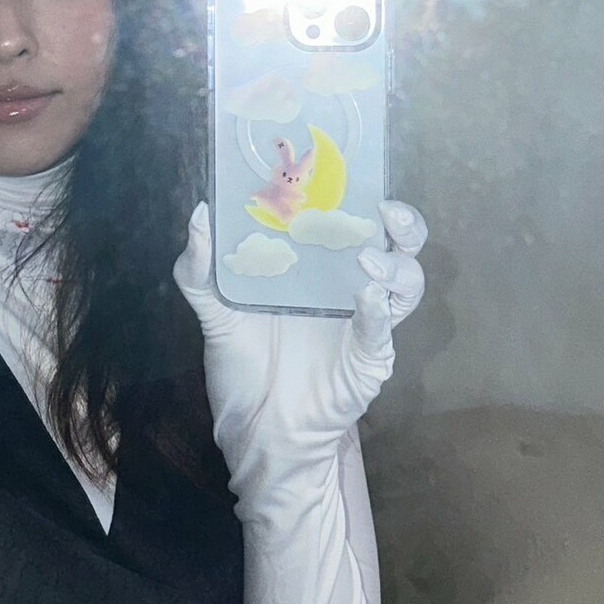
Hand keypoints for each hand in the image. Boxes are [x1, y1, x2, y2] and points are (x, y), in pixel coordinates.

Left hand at [171, 197, 427, 494]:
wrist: (258, 429)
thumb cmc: (244, 369)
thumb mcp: (215, 314)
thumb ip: (200, 270)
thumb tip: (198, 213)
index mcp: (320, 271)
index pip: (355, 224)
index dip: (364, 198)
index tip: (354, 175)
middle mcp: (350, 290)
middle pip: (398, 246)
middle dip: (404, 224)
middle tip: (385, 211)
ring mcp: (367, 324)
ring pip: (406, 283)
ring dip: (394, 267)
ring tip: (366, 262)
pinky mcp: (370, 359)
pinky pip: (383, 330)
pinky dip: (378, 312)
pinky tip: (364, 298)